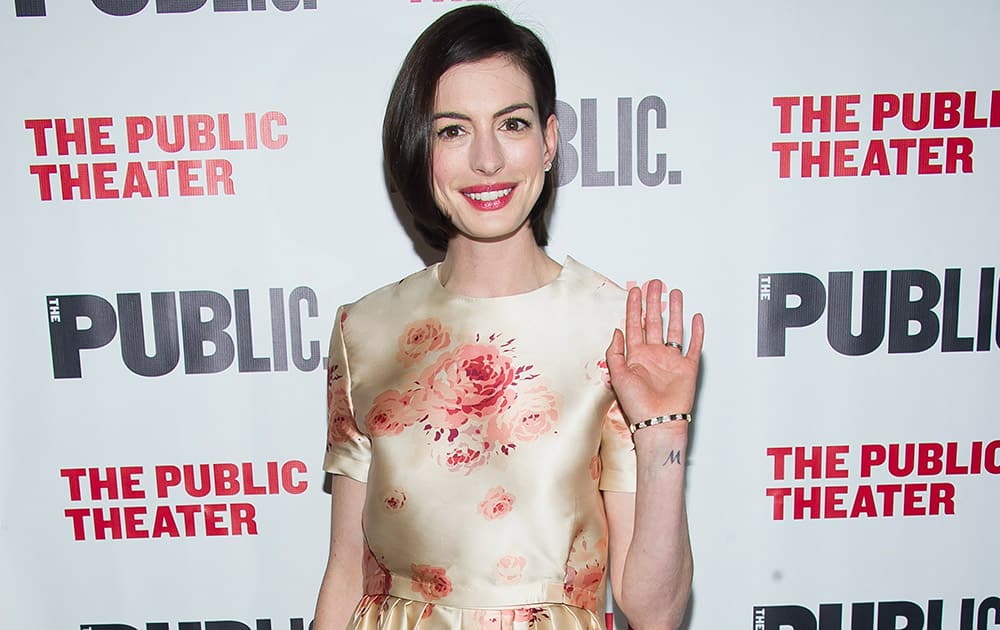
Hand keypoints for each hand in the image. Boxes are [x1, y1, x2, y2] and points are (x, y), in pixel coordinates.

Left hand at [605, 280, 703, 425]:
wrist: (658, 423)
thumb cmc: (637, 405)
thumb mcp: (617, 376)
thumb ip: (615, 352)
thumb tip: (617, 330)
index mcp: (636, 356)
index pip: (635, 324)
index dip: (634, 306)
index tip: (635, 290)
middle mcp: (654, 355)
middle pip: (654, 321)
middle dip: (654, 301)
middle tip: (655, 283)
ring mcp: (671, 360)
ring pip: (674, 329)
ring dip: (675, 310)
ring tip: (674, 293)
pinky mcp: (687, 367)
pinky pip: (693, 345)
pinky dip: (697, 331)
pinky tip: (696, 318)